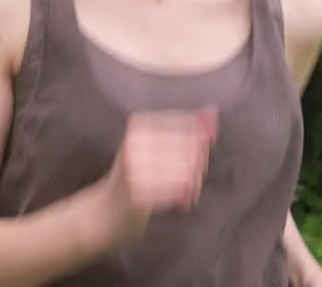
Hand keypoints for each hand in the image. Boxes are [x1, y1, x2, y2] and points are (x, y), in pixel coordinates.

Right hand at [103, 108, 217, 241]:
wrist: (108, 209)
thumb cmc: (138, 174)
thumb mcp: (155, 146)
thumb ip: (186, 131)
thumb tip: (212, 112)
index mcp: (138, 126)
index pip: (186, 126)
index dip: (199, 143)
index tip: (196, 155)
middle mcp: (134, 143)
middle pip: (189, 149)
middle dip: (198, 166)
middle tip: (193, 179)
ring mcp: (135, 168)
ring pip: (187, 171)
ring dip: (194, 184)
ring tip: (187, 191)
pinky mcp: (138, 192)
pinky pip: (178, 191)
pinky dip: (185, 197)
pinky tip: (181, 202)